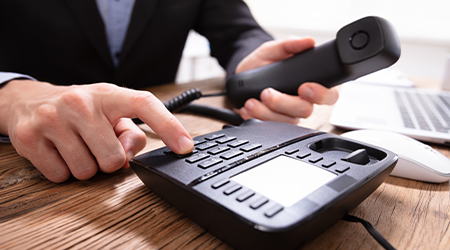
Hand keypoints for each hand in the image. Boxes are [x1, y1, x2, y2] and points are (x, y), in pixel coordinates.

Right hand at [0, 80, 193, 181]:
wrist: (28, 101)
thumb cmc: (79, 110)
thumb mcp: (109, 112)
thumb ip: (129, 133)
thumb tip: (129, 157)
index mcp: (107, 94)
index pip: (144, 104)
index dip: (169, 126)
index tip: (186, 146)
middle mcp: (80, 103)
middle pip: (114, 159)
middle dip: (109, 160)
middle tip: (96, 144)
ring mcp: (53, 119)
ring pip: (87, 172)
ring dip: (85, 166)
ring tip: (76, 146)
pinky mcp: (30, 139)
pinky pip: (61, 176)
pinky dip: (63, 171)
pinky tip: (58, 151)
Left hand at [235, 37, 338, 123]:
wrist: (241, 78)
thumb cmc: (262, 63)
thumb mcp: (271, 50)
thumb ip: (289, 44)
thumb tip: (308, 41)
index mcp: (311, 82)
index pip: (329, 94)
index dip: (321, 94)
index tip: (304, 87)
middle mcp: (303, 101)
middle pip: (306, 111)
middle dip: (284, 103)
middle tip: (267, 93)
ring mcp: (289, 114)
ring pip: (287, 122)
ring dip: (267, 112)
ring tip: (252, 101)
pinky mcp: (275, 123)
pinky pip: (271, 127)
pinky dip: (257, 117)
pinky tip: (249, 108)